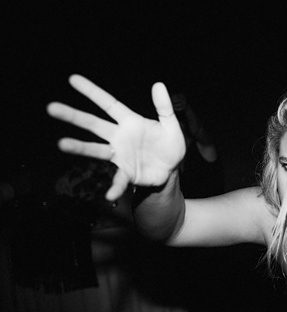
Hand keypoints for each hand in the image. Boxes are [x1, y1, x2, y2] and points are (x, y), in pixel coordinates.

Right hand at [46, 74, 185, 200]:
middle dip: (73, 116)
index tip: (73, 79)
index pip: (108, 104)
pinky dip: (114, 187)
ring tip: (62, 144)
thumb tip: (158, 84)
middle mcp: (119, 136)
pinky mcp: (126, 172)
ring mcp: (119, 155)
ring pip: (95, 149)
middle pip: (93, 124)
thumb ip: (164, 108)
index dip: (92, 91)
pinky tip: (109, 195)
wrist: (172, 169)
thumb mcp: (171, 126)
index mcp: (129, 121)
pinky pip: (118, 180)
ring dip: (79, 148)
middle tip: (51, 107)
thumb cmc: (168, 144)